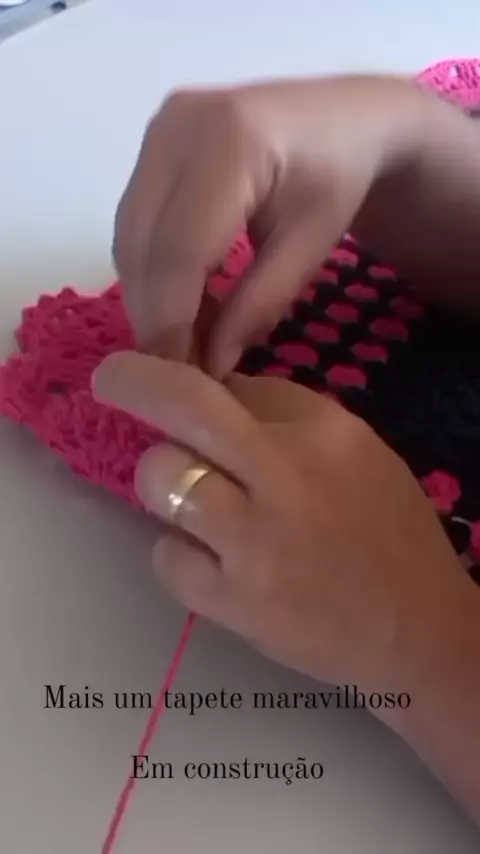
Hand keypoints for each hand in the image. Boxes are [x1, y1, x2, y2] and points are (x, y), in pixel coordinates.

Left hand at [93, 351, 467, 694]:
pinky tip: (211, 559)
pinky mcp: (232, 603)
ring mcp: (254, 543)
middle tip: (110, 378)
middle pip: (186, 407)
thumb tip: (220, 396)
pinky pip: (166, 555)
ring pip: (161, 477)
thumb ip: (290, 417)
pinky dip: (178, 551)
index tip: (176, 390)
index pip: (236, 387)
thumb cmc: (388, 532)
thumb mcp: (357, 452)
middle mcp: (285, 477)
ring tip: (192, 501)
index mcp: (324, 433)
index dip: (196, 383)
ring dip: (163, 481)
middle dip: (133, 380)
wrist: (414, 630)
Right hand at [113, 74, 430, 376]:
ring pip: (130, 239)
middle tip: (179, 372)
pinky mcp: (153, 144)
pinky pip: (135, 224)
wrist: (344, 119)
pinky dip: (152, 272)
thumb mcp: (310, 249)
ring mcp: (159, 132)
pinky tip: (180, 304)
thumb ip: (258, 307)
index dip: (172, 321)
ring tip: (183, 342)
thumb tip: (209, 366)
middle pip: (144, 246)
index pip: (180, 250)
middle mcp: (178, 127)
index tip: (180, 377)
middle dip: (155, 317)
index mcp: (231, 142)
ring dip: (149, 299)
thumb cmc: (339, 180)